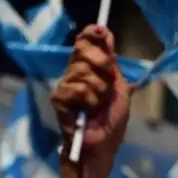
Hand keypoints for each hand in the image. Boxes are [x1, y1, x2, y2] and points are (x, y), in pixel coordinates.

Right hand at [51, 25, 129, 167]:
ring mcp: (65, 84)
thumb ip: (112, 62)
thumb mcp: (118, 87)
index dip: (92, 33)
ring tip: (99, 103)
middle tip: (108, 78)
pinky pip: (76, 88)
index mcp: (90, 67)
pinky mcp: (59, 97)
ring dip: (99, 88)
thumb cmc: (111, 120)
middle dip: (100, 61)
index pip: (85, 40)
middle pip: (82, 49)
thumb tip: (105, 32)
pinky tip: (88, 110)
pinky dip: (89, 99)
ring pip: (82, 70)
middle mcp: (75, 72)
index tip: (102, 31)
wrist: (102, 146)